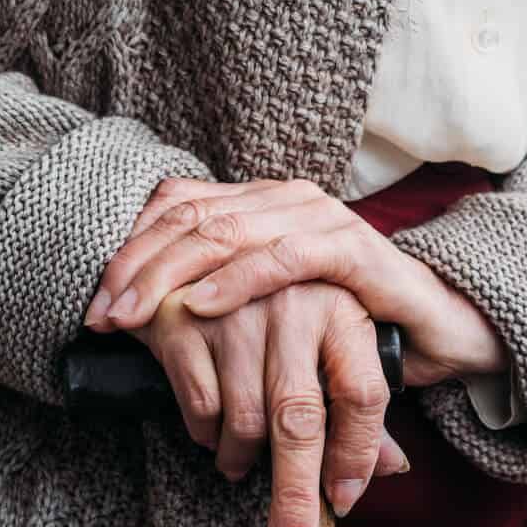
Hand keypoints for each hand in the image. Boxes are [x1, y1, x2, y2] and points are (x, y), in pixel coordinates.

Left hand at [87, 177, 507, 385]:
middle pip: (189, 219)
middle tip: (101, 315)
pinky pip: (286, 257)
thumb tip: (134, 315)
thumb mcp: (267, 308)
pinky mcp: (353, 250)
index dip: (126, 251)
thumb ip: (215, 294)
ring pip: (226, 232)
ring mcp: (320, 218)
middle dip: (136, 269)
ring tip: (135, 317)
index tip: (93, 303)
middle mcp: (284, 199)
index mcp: (258, 204)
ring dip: (171, 277)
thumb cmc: (343, 322)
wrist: (434, 326)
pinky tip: (203, 305)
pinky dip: (239, 280)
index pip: (174, 209)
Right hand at [137, 280, 403, 526]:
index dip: (356, 455)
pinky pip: (200, 406)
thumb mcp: (331, 340)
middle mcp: (295, 304)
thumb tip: (394, 468)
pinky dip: (205, 434)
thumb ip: (359, 403)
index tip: (343, 502)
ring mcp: (238, 310)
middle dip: (294, 495)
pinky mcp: (184, 319)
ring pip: (246, 420)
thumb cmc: (280, 308)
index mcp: (343, 309)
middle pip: (300, 420)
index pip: (363, 394)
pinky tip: (211, 431)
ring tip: (240, 461)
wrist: (196, 249)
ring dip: (241, 460)